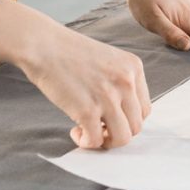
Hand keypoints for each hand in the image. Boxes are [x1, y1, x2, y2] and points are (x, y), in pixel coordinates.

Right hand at [16, 18, 150, 149]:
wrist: (45, 46)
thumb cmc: (71, 54)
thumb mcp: (109, 61)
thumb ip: (120, 83)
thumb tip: (122, 115)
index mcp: (134, 68)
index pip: (144, 109)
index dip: (127, 120)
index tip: (111, 119)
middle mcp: (126, 82)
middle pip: (136, 126)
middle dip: (117, 133)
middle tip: (99, 128)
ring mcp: (108, 97)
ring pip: (122, 138)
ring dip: (105, 142)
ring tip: (89, 132)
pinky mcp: (87, 110)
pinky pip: (95, 141)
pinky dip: (86, 142)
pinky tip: (75, 131)